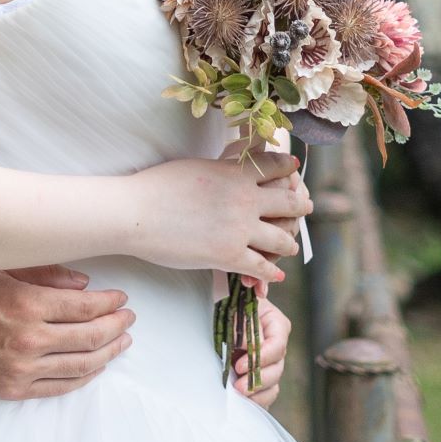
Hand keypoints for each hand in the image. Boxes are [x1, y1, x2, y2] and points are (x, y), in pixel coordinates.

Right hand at [0, 265, 133, 402]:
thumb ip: (44, 274)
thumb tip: (84, 284)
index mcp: (25, 305)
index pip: (84, 306)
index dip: (109, 303)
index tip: (121, 299)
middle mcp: (28, 340)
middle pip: (90, 337)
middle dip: (116, 327)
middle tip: (128, 319)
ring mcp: (22, 370)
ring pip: (81, 365)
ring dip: (108, 353)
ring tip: (121, 343)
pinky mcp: (13, 390)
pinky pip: (60, 387)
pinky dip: (83, 376)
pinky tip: (95, 366)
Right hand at [122, 154, 309, 280]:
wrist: (135, 212)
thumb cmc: (157, 186)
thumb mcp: (197, 166)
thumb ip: (223, 168)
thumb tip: (233, 166)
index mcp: (237, 173)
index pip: (277, 167)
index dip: (288, 169)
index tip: (293, 171)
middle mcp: (246, 199)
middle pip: (290, 202)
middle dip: (300, 206)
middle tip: (305, 207)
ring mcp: (240, 229)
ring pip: (283, 239)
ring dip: (289, 244)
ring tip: (290, 246)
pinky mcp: (229, 256)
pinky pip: (262, 267)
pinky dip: (271, 273)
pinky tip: (275, 275)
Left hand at [233, 294, 290, 407]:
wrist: (215, 313)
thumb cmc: (224, 306)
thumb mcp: (232, 310)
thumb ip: (242, 326)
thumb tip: (248, 345)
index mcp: (275, 323)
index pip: (277, 345)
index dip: (260, 357)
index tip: (239, 365)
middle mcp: (276, 345)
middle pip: (277, 367)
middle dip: (257, 379)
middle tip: (237, 386)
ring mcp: (270, 363)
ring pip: (273, 383)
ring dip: (256, 391)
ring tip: (238, 394)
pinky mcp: (261, 378)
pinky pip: (267, 394)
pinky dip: (257, 400)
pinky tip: (243, 402)